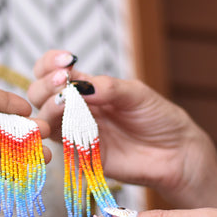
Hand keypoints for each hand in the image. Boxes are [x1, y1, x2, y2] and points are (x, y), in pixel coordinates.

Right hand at [28, 49, 216, 206]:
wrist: (176, 153)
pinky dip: (58, 134)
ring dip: (49, 108)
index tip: (65, 61)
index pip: (53, 71)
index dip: (50, 63)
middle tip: (63, 82)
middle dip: (46, 85)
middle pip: (40, 94)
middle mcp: (76, 109)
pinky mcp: (82, 156)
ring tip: (65, 102)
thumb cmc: (158, 118)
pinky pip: (60, 146)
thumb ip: (109, 88)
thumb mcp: (137, 94)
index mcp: (87, 88)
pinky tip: (68, 127)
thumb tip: (79, 84)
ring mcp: (77, 132)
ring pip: (45, 119)